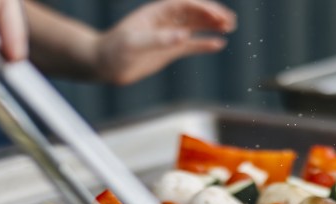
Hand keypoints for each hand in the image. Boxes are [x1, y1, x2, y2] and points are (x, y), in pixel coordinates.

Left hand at [94, 0, 236, 84]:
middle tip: (230, 21)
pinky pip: (191, 45)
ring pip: (195, 27)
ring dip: (212, 26)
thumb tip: (183, 36)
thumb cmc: (114, 51)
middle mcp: (165, 22)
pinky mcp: (168, 51)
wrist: (104, 65)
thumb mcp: (134, 44)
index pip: (185, 5)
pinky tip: (219, 44)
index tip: (218, 16)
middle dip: (212, 14)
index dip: (203, 8)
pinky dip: (204, 44)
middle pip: (194, 13)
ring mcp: (168, 36)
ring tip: (230, 27)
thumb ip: (159, 39)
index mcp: (156, 13)